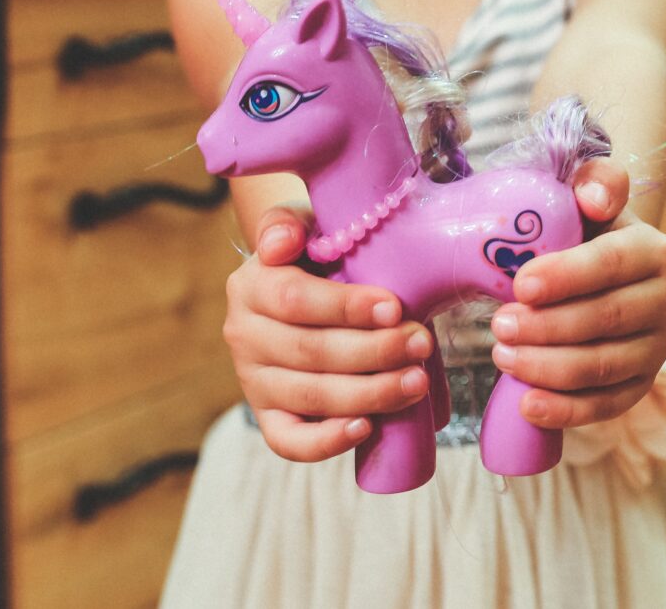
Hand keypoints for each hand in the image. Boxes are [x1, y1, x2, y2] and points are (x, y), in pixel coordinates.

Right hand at [223, 205, 434, 461]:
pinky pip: (289, 441)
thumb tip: (280, 244)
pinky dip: (327, 442)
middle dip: (374, 351)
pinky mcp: (268, 416)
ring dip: (369, 394)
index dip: (347, 307)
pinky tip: (366, 428)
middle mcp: (244, 336)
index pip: (295, 300)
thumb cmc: (314, 253)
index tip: (395, 308)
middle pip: (309, 353)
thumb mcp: (302, 226)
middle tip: (421, 344)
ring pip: (309, 397)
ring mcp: (253, 381)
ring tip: (415, 382)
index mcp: (250, 286)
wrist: (300, 284)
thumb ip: (285, 224)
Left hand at [490, 157, 665, 428]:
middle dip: (547, 327)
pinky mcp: (641, 384)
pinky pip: (607, 405)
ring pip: (604, 367)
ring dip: (548, 367)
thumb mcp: (587, 199)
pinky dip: (567, 411)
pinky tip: (527, 404)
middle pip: (606, 320)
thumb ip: (595, 182)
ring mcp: (658, 348)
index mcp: (654, 251)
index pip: (611, 264)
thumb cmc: (585, 233)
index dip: (566, 277)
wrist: (603, 273)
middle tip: (497, 326)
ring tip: (501, 356)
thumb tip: (595, 200)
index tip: (519, 286)